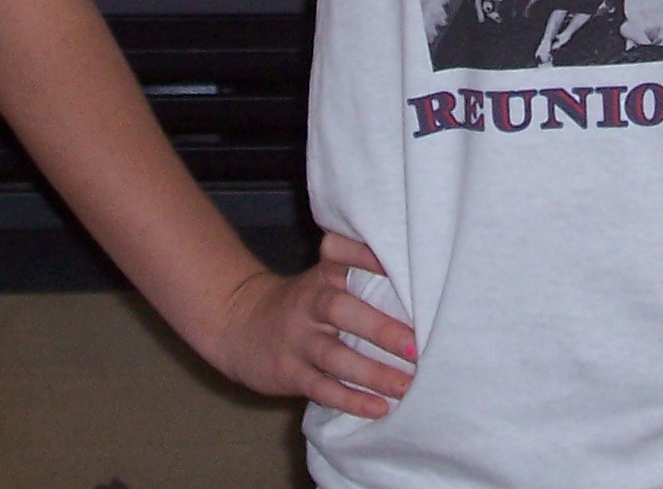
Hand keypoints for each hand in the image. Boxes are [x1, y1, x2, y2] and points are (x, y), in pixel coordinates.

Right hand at [204, 232, 416, 417]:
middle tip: (416, 346)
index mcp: (323, 276)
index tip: (393, 261)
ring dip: (372, 373)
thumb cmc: (302, 305)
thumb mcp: (322, 281)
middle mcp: (309, 304)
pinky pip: (321, 387)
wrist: (238, 325)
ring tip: (406, 386)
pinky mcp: (288, 372)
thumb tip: (424, 291)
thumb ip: (359, 280)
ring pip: (334, 355)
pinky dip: (350, 399)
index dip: (363, 255)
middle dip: (379, 327)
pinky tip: (379, 408)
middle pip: (340, 309)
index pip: (339, 256)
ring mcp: (297, 339)